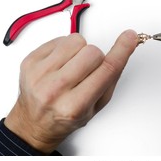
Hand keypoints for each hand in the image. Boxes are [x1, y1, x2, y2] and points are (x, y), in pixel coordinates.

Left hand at [4, 30, 137, 153]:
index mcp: (74, 105)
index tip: (130, 37)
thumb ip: (111, 77)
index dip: (122, 50)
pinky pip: (60, 38)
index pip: (107, 69)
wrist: (34, 123)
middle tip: (89, 70)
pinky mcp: (30, 60)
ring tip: (73, 66)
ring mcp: (39, 74)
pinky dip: (65, 48)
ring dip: (80, 51)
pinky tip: (61, 64)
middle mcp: (54, 90)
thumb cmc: (66, 115)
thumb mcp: (96, 106)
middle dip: (97, 58)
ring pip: (76, 40)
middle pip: (93, 52)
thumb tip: (124, 48)